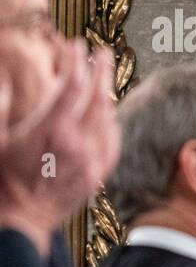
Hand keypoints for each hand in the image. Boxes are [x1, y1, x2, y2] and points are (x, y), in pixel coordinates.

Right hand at [0, 40, 119, 254]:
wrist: (20, 222)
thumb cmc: (0, 180)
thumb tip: (5, 78)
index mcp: (50, 131)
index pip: (72, 86)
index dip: (77, 61)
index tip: (77, 44)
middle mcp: (77, 143)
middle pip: (98, 97)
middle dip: (101, 70)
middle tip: (103, 51)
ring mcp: (92, 160)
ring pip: (108, 118)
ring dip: (107, 94)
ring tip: (102, 78)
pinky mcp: (99, 175)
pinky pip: (112, 141)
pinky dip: (110, 121)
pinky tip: (106, 113)